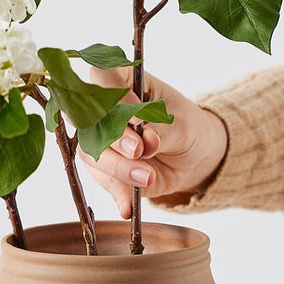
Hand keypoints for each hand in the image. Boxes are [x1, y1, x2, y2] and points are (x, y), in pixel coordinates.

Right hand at [77, 66, 227, 218]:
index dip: (112, 93)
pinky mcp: (105, 169)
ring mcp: (101, 140)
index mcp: (122, 82)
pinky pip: (102, 181)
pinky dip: (117, 194)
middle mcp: (104, 110)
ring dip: (117, 168)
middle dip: (113, 137)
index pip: (101, 76)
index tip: (136, 111)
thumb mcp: (184, 126)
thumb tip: (148, 142)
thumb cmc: (188, 128)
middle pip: (89, 118)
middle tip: (140, 151)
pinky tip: (128, 207)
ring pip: (91, 152)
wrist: (193, 158)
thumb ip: (163, 131)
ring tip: (147, 178)